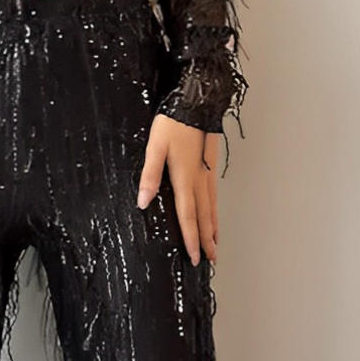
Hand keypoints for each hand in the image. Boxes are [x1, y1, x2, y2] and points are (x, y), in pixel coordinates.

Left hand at [136, 115, 219, 264]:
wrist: (197, 101)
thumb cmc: (174, 122)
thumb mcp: (155, 147)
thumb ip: (149, 175)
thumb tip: (143, 201)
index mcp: (185, 178)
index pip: (188, 216)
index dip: (191, 238)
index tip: (195, 257)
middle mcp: (199, 178)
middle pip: (204, 216)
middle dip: (207, 240)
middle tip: (211, 259)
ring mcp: (207, 172)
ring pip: (212, 206)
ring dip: (213, 227)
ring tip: (216, 242)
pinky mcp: (210, 164)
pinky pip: (214, 194)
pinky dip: (215, 209)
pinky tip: (214, 212)